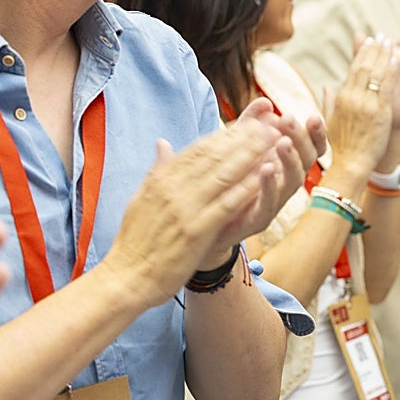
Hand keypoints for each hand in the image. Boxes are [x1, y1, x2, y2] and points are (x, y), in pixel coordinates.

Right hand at [101, 117, 285, 306]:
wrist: (124, 278)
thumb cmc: (134, 242)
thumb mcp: (141, 199)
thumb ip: (157, 170)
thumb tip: (163, 143)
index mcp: (161, 179)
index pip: (199, 149)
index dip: (226, 133)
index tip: (249, 121)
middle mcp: (173, 188)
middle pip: (216, 155)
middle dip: (245, 137)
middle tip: (270, 122)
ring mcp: (185, 208)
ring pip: (224, 174)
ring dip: (253, 155)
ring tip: (275, 140)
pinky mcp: (197, 230)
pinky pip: (227, 204)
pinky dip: (247, 187)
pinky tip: (265, 177)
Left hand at [220, 99, 321, 253]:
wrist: (207, 223)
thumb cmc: (230, 182)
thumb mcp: (240, 147)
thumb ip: (252, 124)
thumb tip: (265, 102)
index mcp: (286, 165)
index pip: (312, 147)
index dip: (316, 134)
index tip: (313, 116)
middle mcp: (286, 182)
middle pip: (307, 159)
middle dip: (301, 138)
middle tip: (289, 119)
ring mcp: (276, 201)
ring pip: (293, 180)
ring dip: (290, 159)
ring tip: (282, 142)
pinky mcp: (260, 218)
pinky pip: (270, 202)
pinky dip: (270, 184)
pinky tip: (265, 168)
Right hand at [324, 37, 394, 187]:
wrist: (351, 164)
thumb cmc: (341, 146)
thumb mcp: (328, 121)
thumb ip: (327, 101)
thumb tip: (325, 86)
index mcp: (341, 98)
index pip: (353, 70)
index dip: (362, 54)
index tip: (368, 41)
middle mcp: (353, 97)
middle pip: (364, 67)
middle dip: (374, 49)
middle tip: (381, 36)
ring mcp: (366, 104)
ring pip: (376, 73)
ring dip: (384, 55)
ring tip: (390, 42)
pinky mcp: (380, 112)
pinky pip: (386, 87)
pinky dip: (391, 71)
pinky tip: (396, 60)